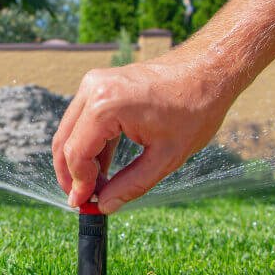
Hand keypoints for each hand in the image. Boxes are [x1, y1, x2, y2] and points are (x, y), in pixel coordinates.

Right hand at [52, 49, 239, 213]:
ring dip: (78, 161)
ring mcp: (94, 83)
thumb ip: (131, 185)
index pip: (76, 154)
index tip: (85, 204)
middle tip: (82, 199)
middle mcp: (93, 89)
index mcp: (106, 106)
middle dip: (70, 175)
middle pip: (65, 141)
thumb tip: (104, 205)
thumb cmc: (194, 109)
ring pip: (70, 131)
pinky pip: (83, 120)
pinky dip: (88, 144)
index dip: (78, 184)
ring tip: (94, 187)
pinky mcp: (100, 83)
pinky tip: (101, 167)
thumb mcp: (166, 157)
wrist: (208, 70)